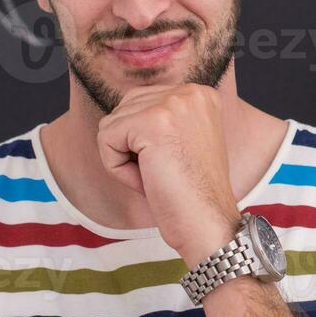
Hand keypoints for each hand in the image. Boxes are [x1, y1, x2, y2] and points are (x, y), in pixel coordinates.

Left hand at [96, 83, 241, 268]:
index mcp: (200, 94)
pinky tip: (147, 180)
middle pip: (124, 110)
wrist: (209, 224)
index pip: (141, 103)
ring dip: (124, 159)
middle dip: (131, 148)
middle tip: (162, 173)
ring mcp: (173, 104)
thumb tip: (118, 114)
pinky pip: (106, 139)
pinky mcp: (152, 122)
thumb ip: (159, 120)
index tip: (171, 165)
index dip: (143, 142)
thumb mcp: (182, 142)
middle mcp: (190, 92)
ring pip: (112, 124)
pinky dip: (117, 168)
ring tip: (157, 177)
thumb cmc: (193, 194)